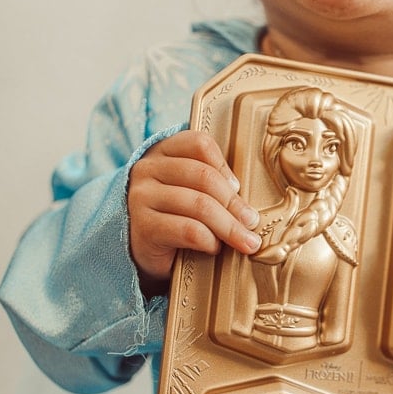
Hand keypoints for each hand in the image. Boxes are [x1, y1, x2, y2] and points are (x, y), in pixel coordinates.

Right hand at [127, 129, 260, 289]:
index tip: (239, 187)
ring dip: (229, 226)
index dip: (224, 165)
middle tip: (252, 222)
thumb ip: (209, 181)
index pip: (199, 143)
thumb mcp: (187, 190)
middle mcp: (147, 169)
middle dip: (234, 203)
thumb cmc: (172, 216)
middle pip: (204, 177)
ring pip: (199, 205)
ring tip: (245, 241)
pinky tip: (215, 248)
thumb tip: (248, 200)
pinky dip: (209, 240)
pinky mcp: (143, 226)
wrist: (139, 250)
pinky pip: (188, 230)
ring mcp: (141, 197)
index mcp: (162, 151)